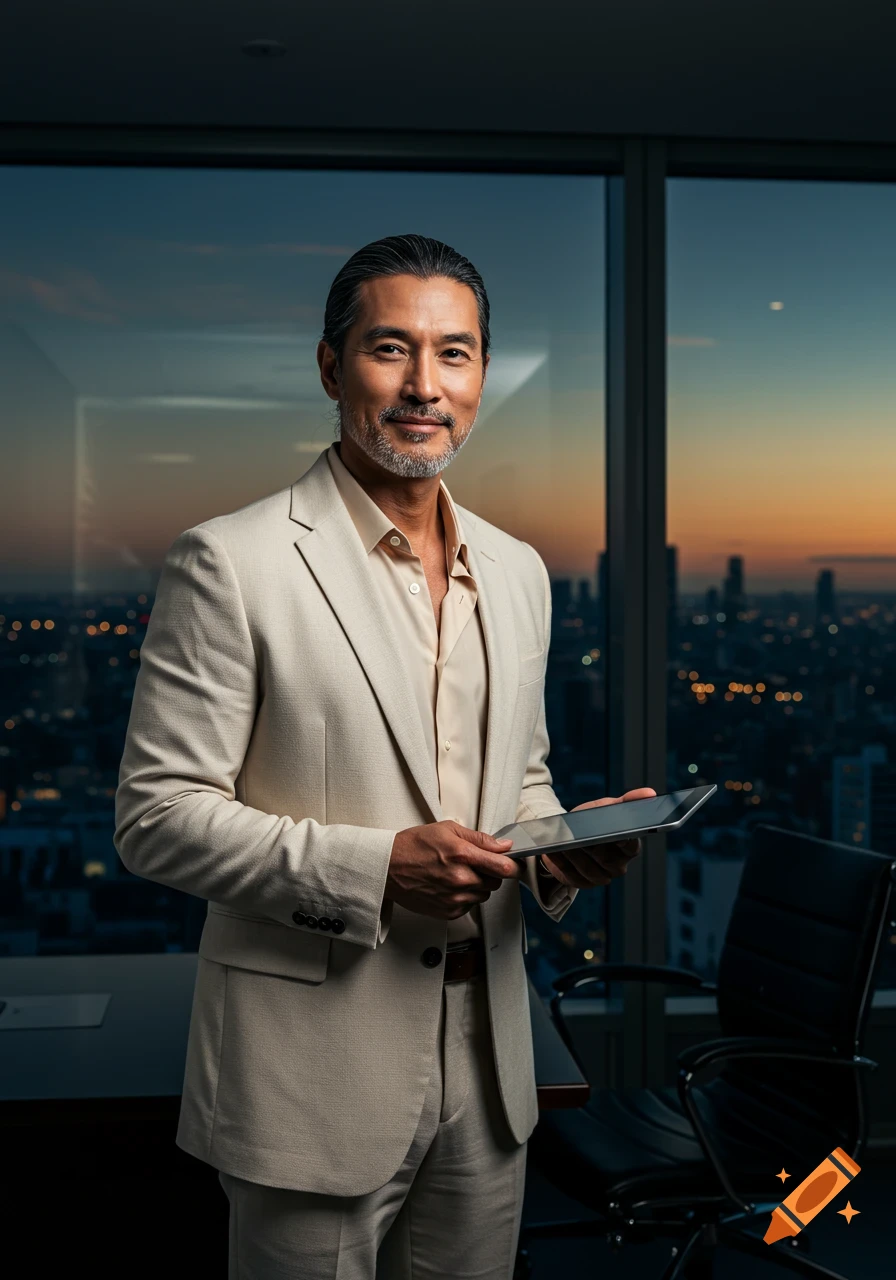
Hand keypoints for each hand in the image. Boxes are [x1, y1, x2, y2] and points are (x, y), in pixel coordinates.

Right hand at [385, 820, 523, 919]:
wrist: (387, 868)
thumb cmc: (413, 846)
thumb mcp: (447, 830)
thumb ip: (479, 839)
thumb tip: (503, 846)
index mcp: (462, 855)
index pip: (504, 867)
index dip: (513, 865)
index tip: (514, 864)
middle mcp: (460, 879)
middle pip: (496, 881)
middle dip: (490, 872)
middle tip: (473, 863)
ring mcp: (454, 898)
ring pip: (484, 894)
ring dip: (478, 885)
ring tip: (457, 873)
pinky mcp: (448, 912)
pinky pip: (470, 906)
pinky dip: (465, 897)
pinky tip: (450, 885)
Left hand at [538, 787, 655, 888]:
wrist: (569, 835)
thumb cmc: (592, 821)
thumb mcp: (608, 808)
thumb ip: (628, 801)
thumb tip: (650, 793)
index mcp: (629, 848)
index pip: (632, 847)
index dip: (623, 841)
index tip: (614, 833)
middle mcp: (617, 866)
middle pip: (607, 859)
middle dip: (592, 846)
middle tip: (580, 835)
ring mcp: (601, 877)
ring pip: (589, 869)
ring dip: (575, 855)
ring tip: (563, 843)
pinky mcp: (583, 883)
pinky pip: (572, 875)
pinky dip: (562, 863)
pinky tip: (554, 852)